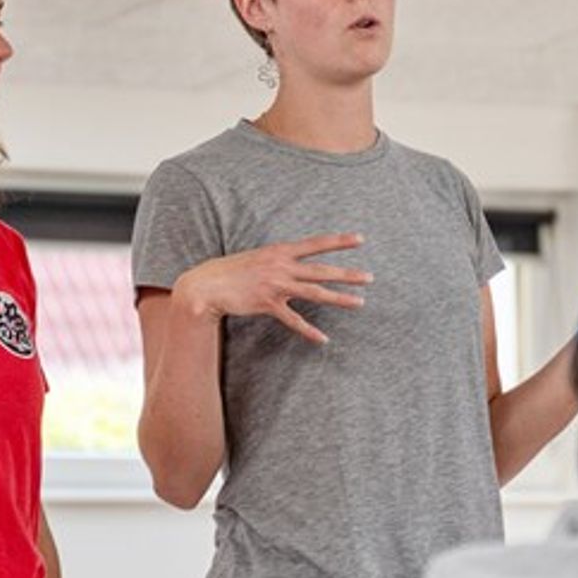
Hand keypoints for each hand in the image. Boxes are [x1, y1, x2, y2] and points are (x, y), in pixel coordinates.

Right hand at [172, 233, 370, 343]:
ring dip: (339, 298)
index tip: (361, 239)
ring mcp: (276, 285)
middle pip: (322, 270)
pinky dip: (309, 331)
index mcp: (280, 251)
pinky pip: (294, 320)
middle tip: (370, 277)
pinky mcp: (268, 304)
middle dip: (348, 274)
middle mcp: (281, 266)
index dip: (339, 241)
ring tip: (359, 302)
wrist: (207, 284)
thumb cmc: (232, 271)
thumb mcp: (259, 258)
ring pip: (315, 292)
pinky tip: (323, 339)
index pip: (316, 244)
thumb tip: (294, 264)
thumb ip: (279, 261)